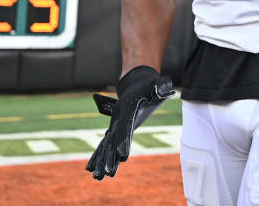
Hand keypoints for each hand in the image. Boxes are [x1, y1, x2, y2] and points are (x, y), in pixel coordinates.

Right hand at [86, 66, 173, 180]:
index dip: (123, 142)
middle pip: (113, 141)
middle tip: (106, 174)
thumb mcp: (157, 85)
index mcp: (127, 109)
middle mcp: (118, 118)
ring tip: (97, 177)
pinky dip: (98, 155)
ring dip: (101, 161)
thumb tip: (165, 89)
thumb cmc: (149, 86)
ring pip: (106, 145)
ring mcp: (115, 124)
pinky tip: (93, 169)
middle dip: (109, 158)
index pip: (125, 128)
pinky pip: (105, 144)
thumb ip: (161, 86)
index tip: (122, 157)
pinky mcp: (115, 128)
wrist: (135, 82)